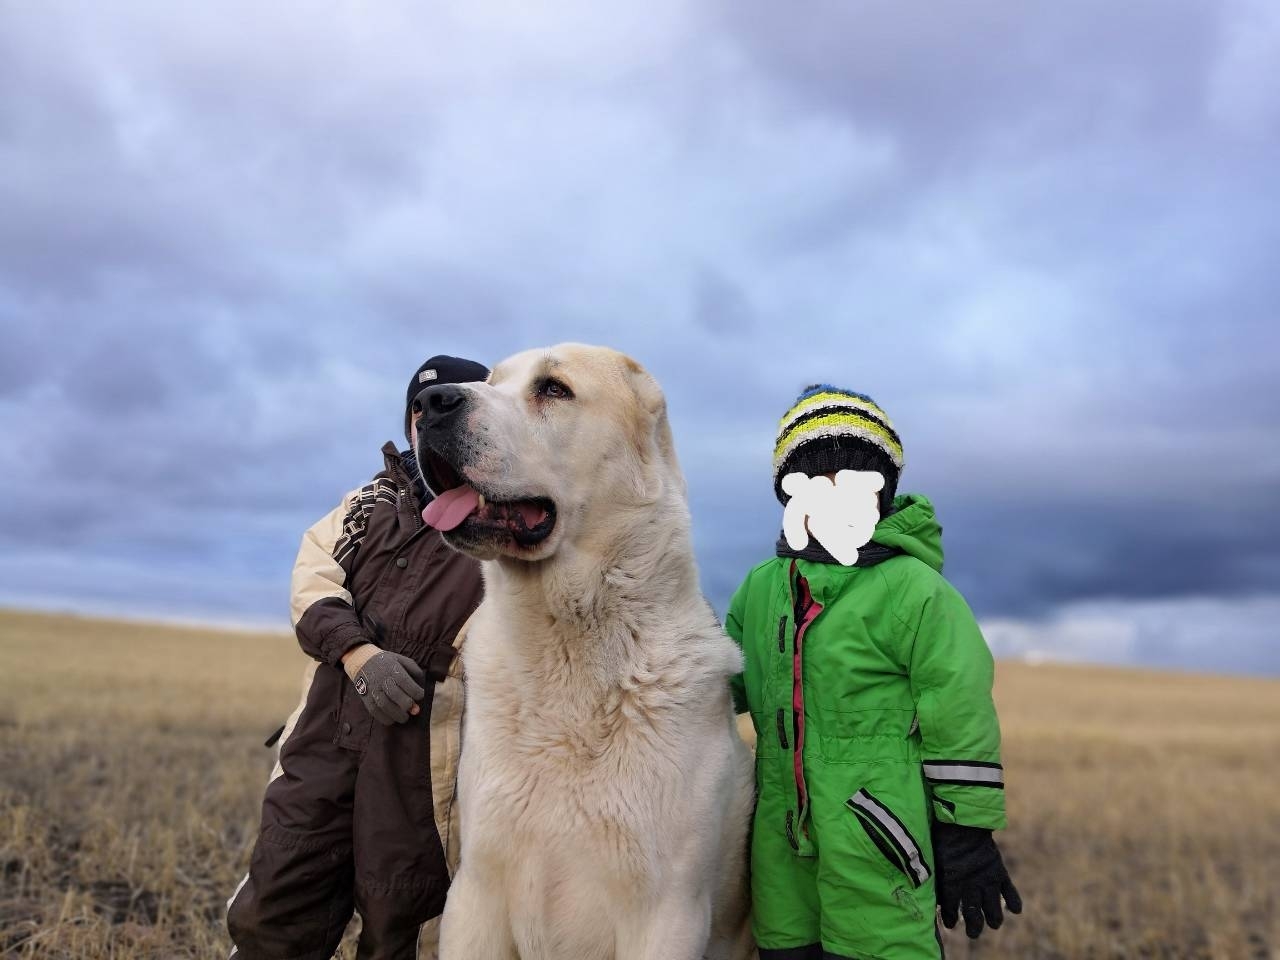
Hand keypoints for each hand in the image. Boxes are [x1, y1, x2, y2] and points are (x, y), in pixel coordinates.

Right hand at [341, 643, 425, 724]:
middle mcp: (382, 679)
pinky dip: (384, 718)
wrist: (362, 662)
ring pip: (385, 705)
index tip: (420, 695)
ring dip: (397, 714)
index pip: (405, 682)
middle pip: (395, 695)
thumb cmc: (386, 662)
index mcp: (392, 669)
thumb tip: (422, 683)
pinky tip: (392, 719)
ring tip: (404, 718)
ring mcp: (373, 689)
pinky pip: (374, 711)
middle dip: (407, 705)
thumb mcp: (401, 659)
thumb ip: (413, 669)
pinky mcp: (366, 698)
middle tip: (414, 710)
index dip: (416, 691)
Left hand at [933, 822, 1021, 938]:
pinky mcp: (1000, 872)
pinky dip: (1014, 902)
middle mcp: (970, 886)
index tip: (950, 924)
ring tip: (994, 923)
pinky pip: (1010, 891)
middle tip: (972, 933)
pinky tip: (1016, 910)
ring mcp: (987, 880)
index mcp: (951, 884)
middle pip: (974, 915)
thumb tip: (931, 894)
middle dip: (974, 927)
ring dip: (994, 919)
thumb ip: (935, 878)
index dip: (950, 919)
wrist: (963, 820)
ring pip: (993, 909)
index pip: (951, 910)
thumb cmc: (943, 837)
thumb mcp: (934, 859)